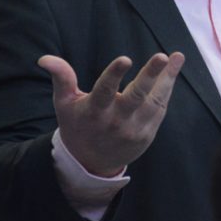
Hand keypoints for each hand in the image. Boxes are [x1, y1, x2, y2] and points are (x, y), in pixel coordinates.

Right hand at [38, 52, 184, 176]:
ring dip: (167, 79)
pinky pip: (160, 108)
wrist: (91, 163)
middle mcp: (116, 121)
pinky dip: (167, 89)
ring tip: (177, 57)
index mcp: (94, 111)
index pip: (105, 91)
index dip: (114, 74)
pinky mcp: (147, 133)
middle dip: (149, 75)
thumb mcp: (65, 103)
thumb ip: (61, 78)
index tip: (125, 58)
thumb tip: (44, 58)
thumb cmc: (78, 124)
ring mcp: (134, 129)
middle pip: (136, 96)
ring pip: (154, 101)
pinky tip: (173, 71)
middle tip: (163, 57)